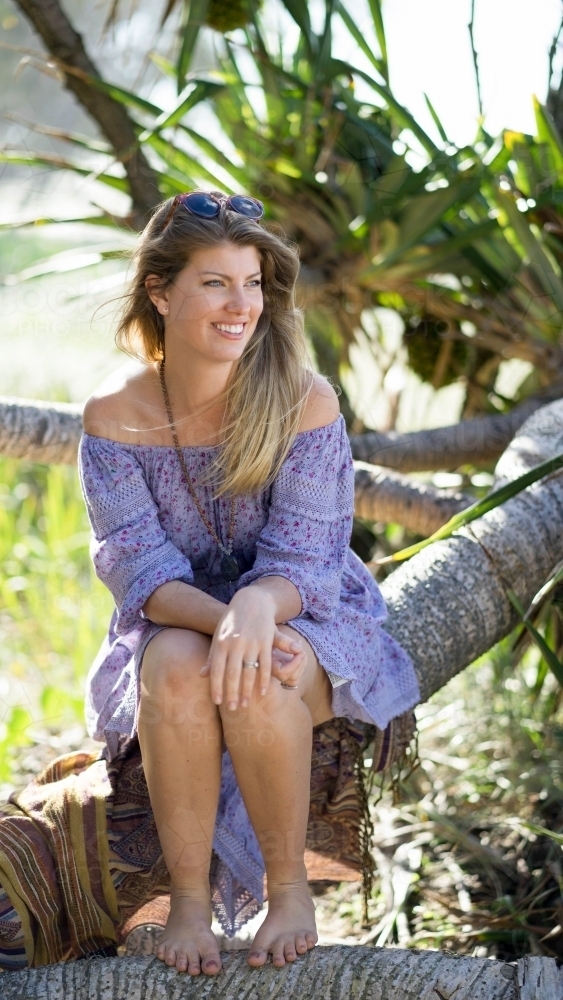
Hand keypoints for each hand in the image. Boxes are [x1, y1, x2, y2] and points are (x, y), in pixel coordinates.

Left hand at [199, 588, 305, 708]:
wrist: (252, 601)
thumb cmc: (232, 621)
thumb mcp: (219, 636)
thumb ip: (212, 657)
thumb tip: (202, 675)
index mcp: (222, 643)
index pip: (217, 670)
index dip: (216, 687)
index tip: (217, 702)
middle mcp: (236, 644)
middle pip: (233, 674)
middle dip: (232, 693)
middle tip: (232, 709)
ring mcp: (252, 643)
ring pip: (249, 672)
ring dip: (247, 690)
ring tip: (246, 705)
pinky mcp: (266, 641)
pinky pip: (265, 664)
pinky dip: (264, 680)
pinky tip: (262, 692)